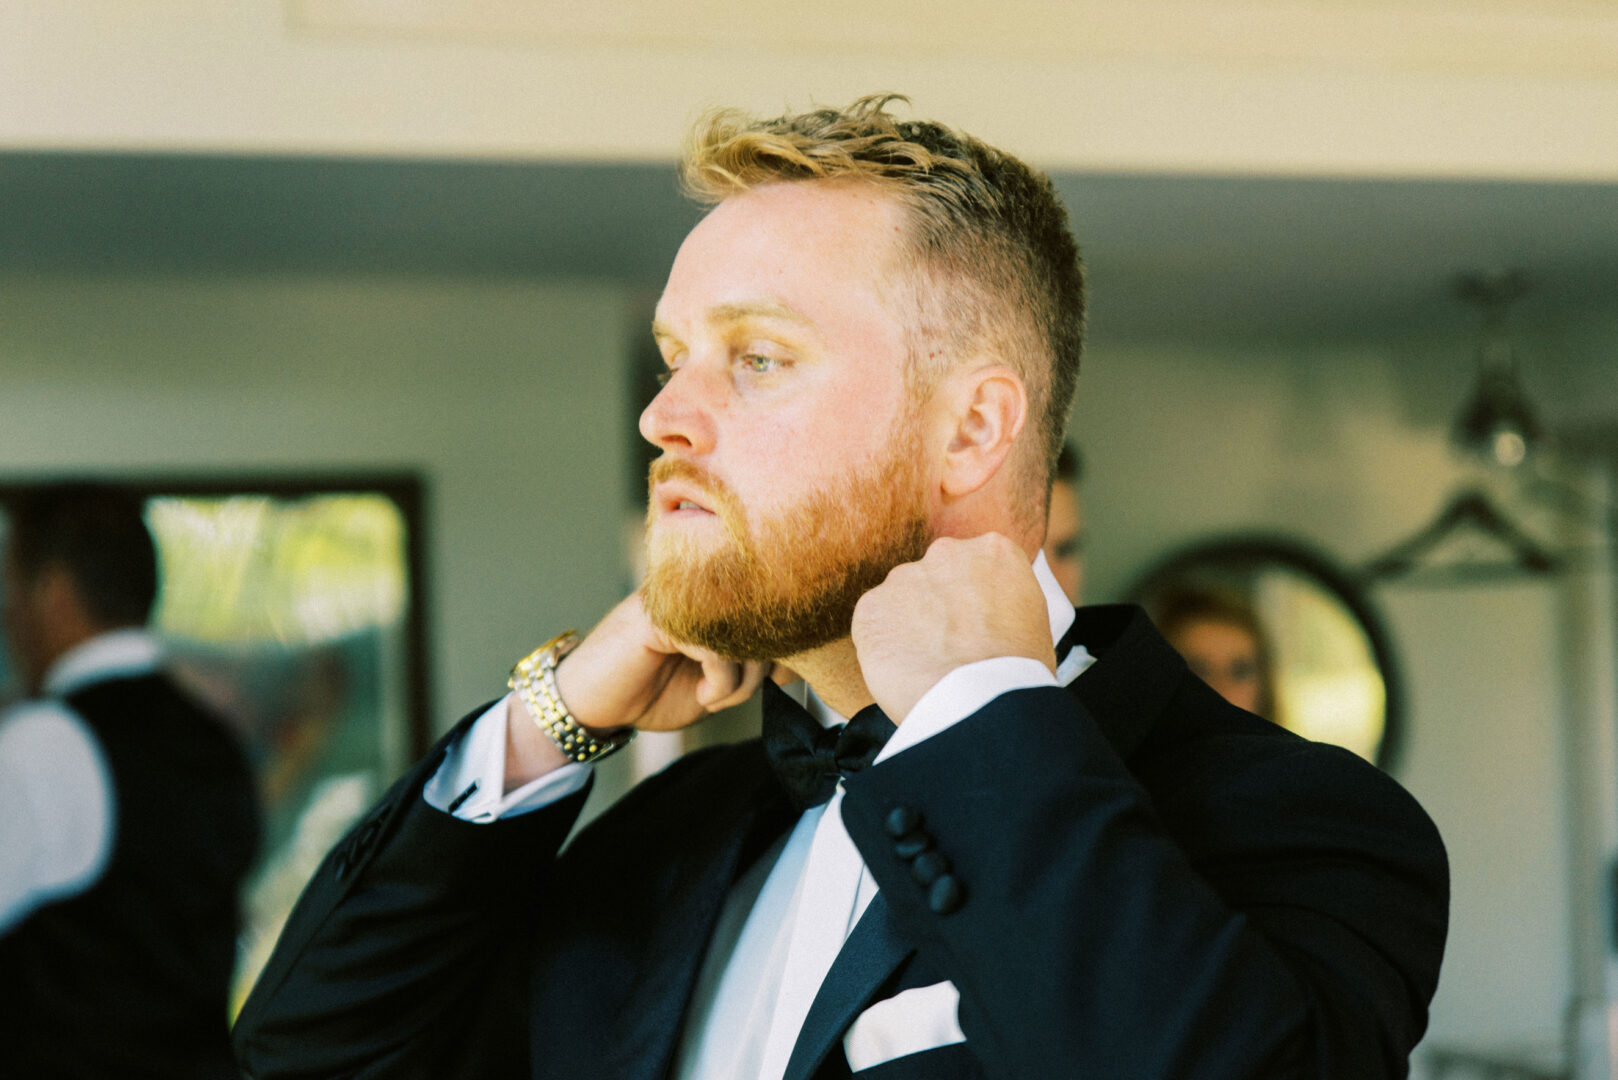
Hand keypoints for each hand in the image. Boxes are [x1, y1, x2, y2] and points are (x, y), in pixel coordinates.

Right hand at [555, 592, 771, 732]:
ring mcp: (681, 601)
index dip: (786, 650)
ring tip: (714, 698)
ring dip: (741, 682)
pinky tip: (703, 697)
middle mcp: (700, 591)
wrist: (592, 705)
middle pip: (765, 621)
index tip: (776, 679)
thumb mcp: (716, 685)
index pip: (771, 610)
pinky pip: (718, 648)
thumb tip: (798, 663)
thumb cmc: (650, 692)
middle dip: (762, 670)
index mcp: (714, 601)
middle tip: (734, 695)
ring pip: (745, 635)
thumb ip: (750, 668)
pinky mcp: (665, 619)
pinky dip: (721, 683)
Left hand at [851, 533, 1054, 722]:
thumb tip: (987, 613)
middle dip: (938, 609)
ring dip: (909, 627)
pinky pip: (874, 625)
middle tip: (950, 648)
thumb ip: (1003, 601)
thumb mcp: (1034, 621)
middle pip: (935, 578)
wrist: (983, 701)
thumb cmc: (1017, 671)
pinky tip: (906, 671)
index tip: (974, 626)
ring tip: (929, 665)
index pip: (975, 567)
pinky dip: (884, 647)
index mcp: (993, 551)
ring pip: (902, 601)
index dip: (973, 601)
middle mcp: (946, 553)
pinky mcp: (871, 607)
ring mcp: (904, 577)